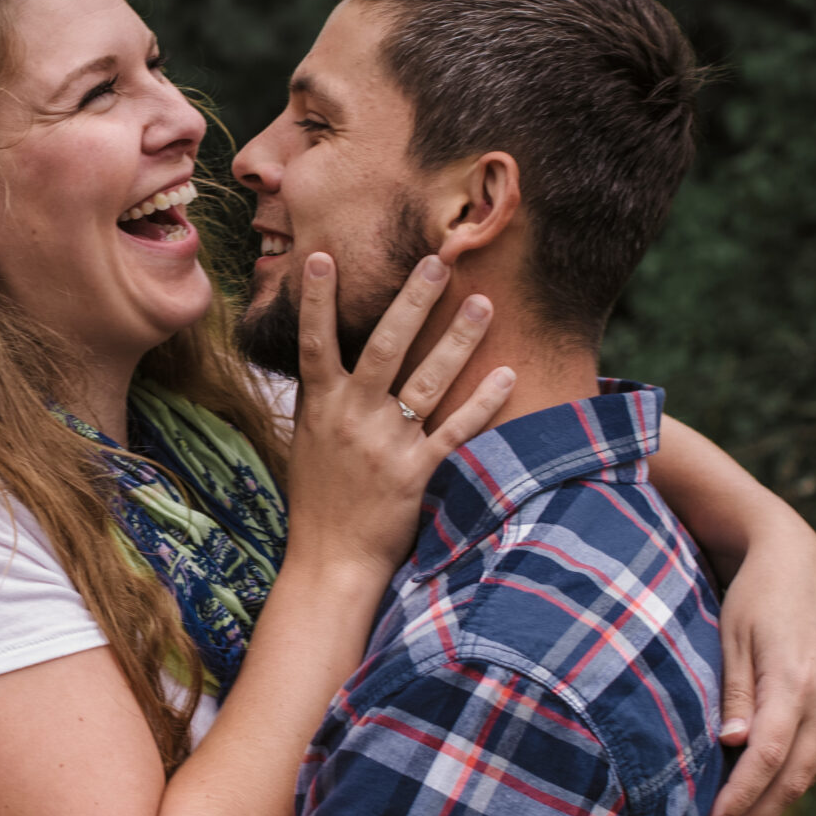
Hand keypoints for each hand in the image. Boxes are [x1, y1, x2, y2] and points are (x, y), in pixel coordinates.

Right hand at [283, 253, 516, 577]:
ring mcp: (387, 445)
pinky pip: (456, 431)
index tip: (321, 255)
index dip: (315, 299)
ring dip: (458, 341)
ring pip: (427, 382)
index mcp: (321, 406)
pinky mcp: (417, 473)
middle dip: (412, 302)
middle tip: (437, 261)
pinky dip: (483, 403)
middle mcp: (353, 418)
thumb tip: (320, 352)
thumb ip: (319, 395)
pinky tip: (508, 375)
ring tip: (483, 303)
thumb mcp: (306, 440)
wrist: (331, 560)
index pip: (315, 342)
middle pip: (385, 348)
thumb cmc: (318, 498)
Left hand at [709, 513, 815, 815]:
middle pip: (793, 776)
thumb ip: (736, 694)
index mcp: (796, 682)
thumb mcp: (732, 636)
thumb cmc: (754, 594)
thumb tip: (734, 748)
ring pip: (810, 770)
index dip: (741, 799)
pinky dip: (791, 778)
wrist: (799, 558)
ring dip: (776, 805)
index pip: (767, 759)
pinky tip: (765, 796)